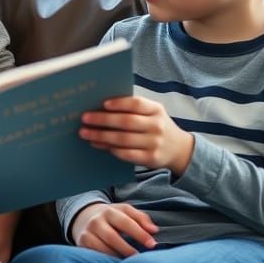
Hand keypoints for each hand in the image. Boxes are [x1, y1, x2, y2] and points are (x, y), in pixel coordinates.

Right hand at [71, 203, 157, 256]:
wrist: (84, 217)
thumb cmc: (112, 217)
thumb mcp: (125, 212)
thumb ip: (141, 218)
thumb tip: (154, 230)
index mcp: (109, 211)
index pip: (126, 222)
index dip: (140, 234)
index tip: (152, 244)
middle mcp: (96, 221)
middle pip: (112, 237)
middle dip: (128, 249)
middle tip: (140, 259)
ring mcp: (87, 233)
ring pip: (103, 249)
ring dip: (117, 257)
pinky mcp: (82, 244)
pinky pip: (95, 256)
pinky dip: (107, 261)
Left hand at [80, 95, 194, 174]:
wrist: (178, 148)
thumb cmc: (156, 126)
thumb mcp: (151, 113)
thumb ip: (132, 109)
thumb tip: (100, 107)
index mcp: (156, 110)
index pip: (136, 104)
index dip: (119, 103)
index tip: (103, 104)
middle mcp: (156, 126)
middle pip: (126, 122)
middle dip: (103, 120)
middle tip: (84, 118)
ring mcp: (154, 143)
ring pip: (123, 139)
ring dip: (101, 136)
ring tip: (85, 133)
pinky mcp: (150, 159)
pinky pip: (126, 154)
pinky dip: (110, 149)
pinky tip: (98, 144)